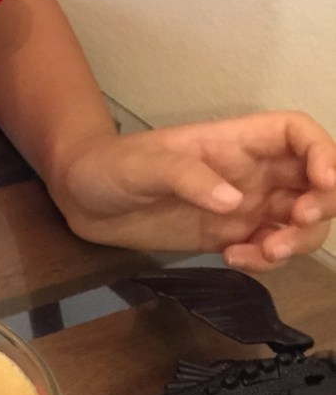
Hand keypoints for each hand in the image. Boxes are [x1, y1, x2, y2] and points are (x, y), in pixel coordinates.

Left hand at [52, 112, 335, 267]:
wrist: (82, 198)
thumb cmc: (108, 166)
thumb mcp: (139, 166)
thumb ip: (183, 176)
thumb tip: (233, 201)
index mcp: (234, 141)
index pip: (296, 133)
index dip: (323, 152)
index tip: (324, 183)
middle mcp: (249, 172)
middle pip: (314, 181)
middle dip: (321, 206)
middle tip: (294, 226)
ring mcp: (242, 205)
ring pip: (300, 221)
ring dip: (297, 241)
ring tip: (261, 253)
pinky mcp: (229, 236)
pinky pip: (269, 248)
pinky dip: (266, 260)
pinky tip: (233, 260)